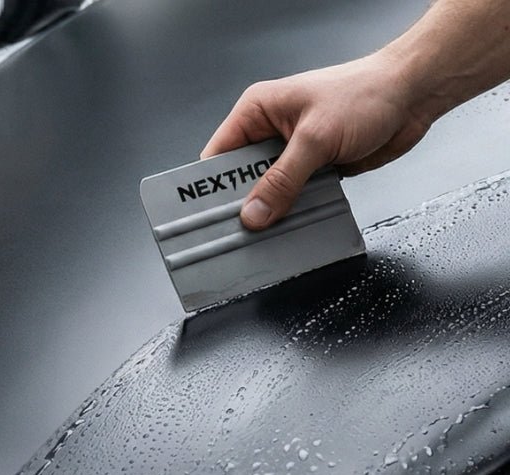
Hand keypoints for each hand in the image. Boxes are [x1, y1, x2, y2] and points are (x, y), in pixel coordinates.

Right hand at [201, 52, 432, 229]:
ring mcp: (290, 154)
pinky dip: (293, 213)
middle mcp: (269, 133)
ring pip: (267, 195)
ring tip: (268, 232)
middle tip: (241, 232)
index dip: (210, 189)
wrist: (413, 95)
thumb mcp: (316, 138)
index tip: (210, 216)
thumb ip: (282, 181)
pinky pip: (292, 200)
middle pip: (239, 182)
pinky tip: (293, 224)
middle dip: (243, 207)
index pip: (217, 157)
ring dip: (271, 213)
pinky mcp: (311, 171)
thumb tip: (253, 214)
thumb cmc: (367, 93)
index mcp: (257, 112)